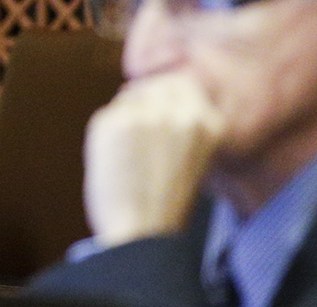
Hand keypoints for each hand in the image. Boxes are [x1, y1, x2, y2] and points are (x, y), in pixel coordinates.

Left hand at [83, 71, 226, 246]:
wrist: (141, 234)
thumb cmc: (165, 203)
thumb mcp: (193, 155)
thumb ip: (180, 121)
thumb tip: (151, 88)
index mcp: (209, 122)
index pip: (183, 82)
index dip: (165, 93)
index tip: (155, 110)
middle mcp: (180, 112)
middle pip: (154, 83)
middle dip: (143, 99)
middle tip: (135, 131)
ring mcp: (146, 114)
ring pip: (128, 97)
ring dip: (125, 117)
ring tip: (129, 155)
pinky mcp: (113, 120)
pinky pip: (107, 114)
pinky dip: (107, 134)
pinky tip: (115, 160)